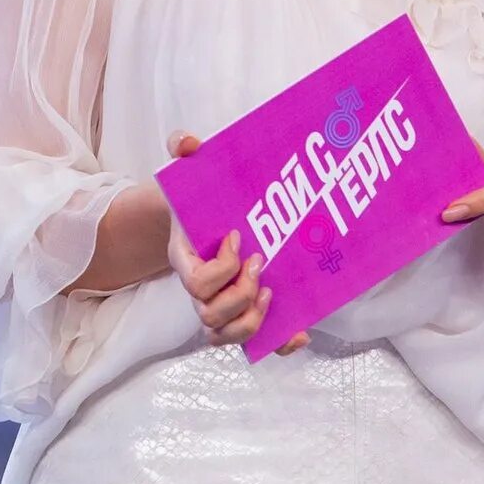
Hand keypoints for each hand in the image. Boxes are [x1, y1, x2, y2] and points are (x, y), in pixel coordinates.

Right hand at [164, 130, 310, 354]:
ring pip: (225, 334)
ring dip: (252, 320)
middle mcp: (199, 289)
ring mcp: (218, 302)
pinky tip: (299, 331)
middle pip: (210, 315)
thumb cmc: (196, 197)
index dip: (220, 269)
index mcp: (186, 258)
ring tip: (272, 292)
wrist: (195, 216)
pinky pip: (250, 341)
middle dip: (241, 294)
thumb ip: (184, 149)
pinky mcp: (240, 310)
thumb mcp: (188, 169)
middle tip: (261, 261)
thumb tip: (185, 141)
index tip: (236, 237)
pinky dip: (275, 342)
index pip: (195, 282)